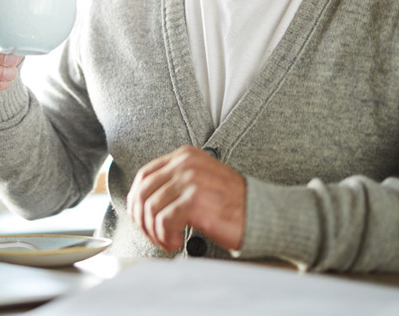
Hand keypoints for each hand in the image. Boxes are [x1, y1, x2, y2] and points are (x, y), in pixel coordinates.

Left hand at [126, 145, 245, 252]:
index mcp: (185, 156)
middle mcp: (185, 164)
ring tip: (168, 240)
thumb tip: (143, 201)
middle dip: (142, 219)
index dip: (136, 199)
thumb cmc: (233, 203)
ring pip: (151, 209)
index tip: (140, 217)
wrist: (262, 214)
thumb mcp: (201, 180)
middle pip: (143, 193)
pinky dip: (165, 236)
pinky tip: (177, 241)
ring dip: (155, 232)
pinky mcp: (194, 201)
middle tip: (153, 234)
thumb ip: (175, 182)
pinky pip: (163, 222)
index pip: (145, 175)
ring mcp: (189, 180)